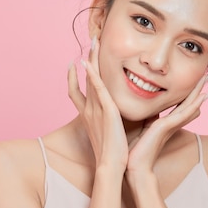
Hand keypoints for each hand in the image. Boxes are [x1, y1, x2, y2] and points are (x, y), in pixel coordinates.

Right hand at [67, 37, 127, 172]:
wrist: (111, 166)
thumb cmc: (116, 153)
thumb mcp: (115, 133)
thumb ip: (120, 119)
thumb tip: (134, 111)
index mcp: (90, 115)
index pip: (77, 92)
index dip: (74, 77)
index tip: (75, 64)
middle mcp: (89, 109)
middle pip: (85, 78)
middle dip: (88, 58)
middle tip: (90, 42)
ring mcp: (95, 109)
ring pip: (91, 78)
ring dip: (92, 58)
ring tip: (93, 42)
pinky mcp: (105, 110)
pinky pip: (96, 88)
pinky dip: (92, 74)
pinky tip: (89, 62)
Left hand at [126, 74, 207, 174]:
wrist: (134, 166)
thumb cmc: (134, 150)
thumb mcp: (140, 129)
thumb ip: (145, 119)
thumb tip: (145, 111)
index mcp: (164, 124)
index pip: (179, 105)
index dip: (187, 93)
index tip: (193, 82)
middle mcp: (171, 124)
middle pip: (188, 102)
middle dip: (196, 89)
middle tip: (205, 75)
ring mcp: (171, 125)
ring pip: (189, 104)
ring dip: (198, 91)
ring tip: (206, 78)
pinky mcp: (167, 126)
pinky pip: (184, 112)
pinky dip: (194, 104)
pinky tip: (203, 95)